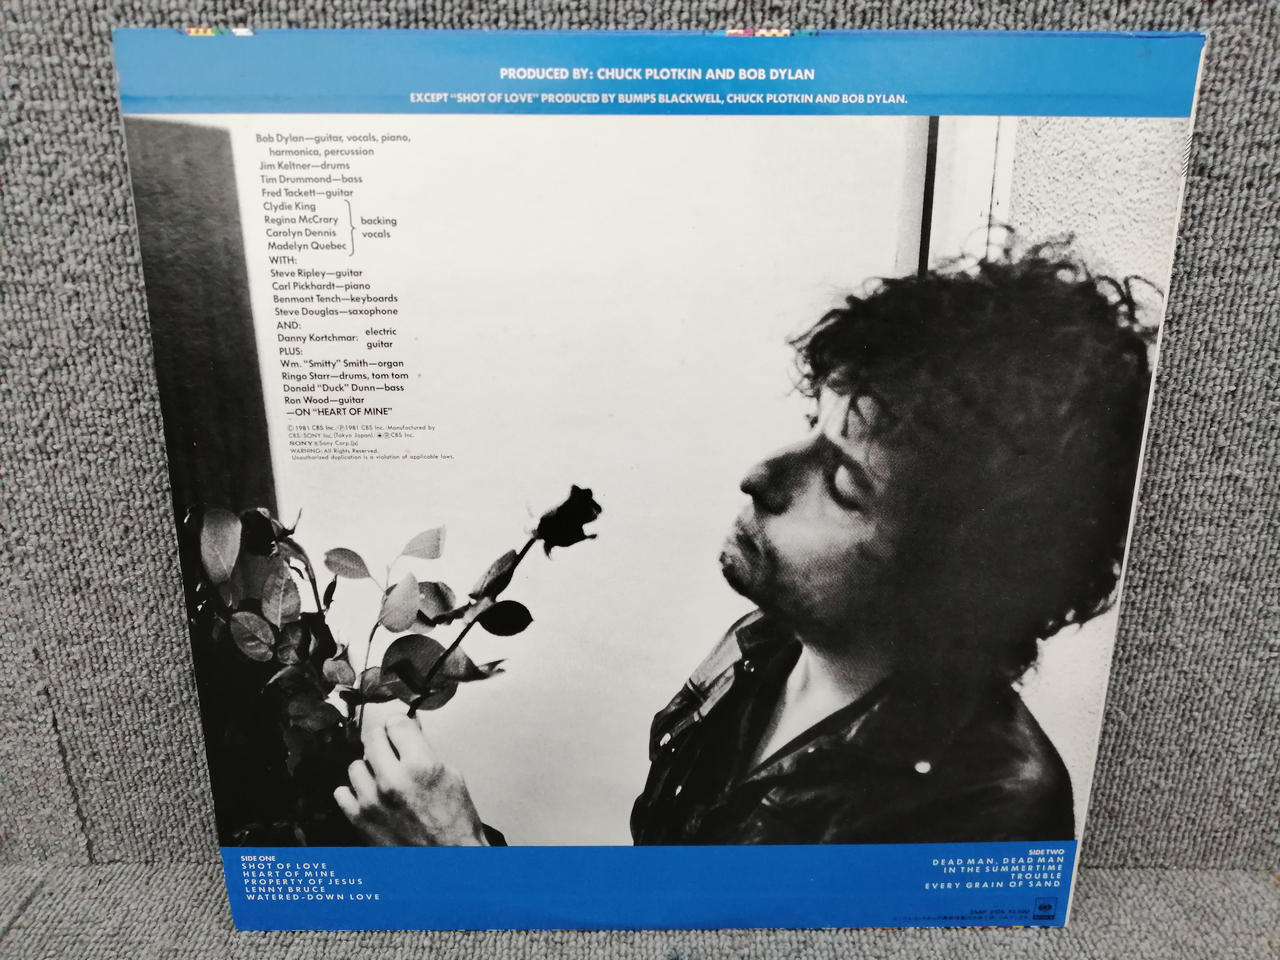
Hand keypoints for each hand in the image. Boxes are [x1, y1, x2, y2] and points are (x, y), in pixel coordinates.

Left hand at [334, 714, 487, 845]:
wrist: (449, 865)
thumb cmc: (454, 824)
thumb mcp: (451, 776)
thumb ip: (424, 749)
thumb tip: (409, 728)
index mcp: (420, 766)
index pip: (396, 723)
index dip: (402, 727)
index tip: (402, 731)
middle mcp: (392, 781)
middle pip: (373, 738)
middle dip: (385, 741)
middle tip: (393, 751)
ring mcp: (371, 802)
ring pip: (356, 765)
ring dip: (370, 769)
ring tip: (385, 780)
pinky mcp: (359, 821)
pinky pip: (342, 793)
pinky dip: (355, 793)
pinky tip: (371, 797)